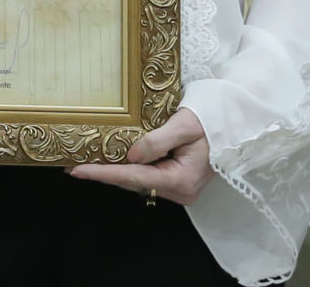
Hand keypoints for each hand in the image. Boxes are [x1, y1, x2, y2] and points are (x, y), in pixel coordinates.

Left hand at [65, 108, 212, 203]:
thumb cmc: (215, 119)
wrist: (237, 121)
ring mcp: (179, 188)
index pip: (134, 177)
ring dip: (113, 171)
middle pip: (133, 181)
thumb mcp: (186, 124)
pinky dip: (127, 168)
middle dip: (103, 173)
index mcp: (182, 180)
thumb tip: (131, 155)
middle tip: (72, 164)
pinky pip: (146, 176)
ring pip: (138, 180)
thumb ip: (157, 140)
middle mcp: (180, 190)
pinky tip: (110, 159)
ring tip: (84, 161)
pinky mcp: (177, 181)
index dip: (104, 173)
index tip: (79, 170)